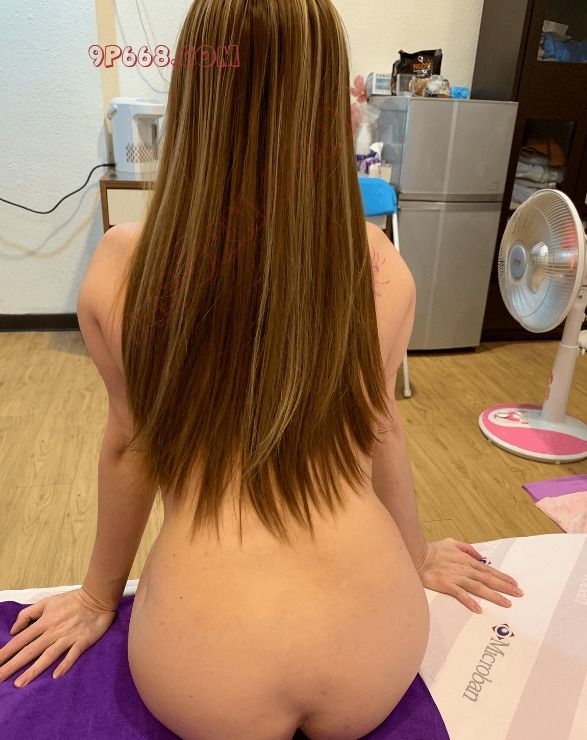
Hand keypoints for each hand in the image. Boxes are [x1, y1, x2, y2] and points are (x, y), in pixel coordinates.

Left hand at [0, 587, 116, 687]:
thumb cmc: (71, 600)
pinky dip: (65, 664)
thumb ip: (28, 614)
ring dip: (34, 670)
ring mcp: (68, 637)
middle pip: (30, 651)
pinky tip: (56, 675)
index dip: (6, 652)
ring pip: (48, 656)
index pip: (20, 640)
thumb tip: (14, 630)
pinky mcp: (82, 641)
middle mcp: (53, 632)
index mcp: (43, 622)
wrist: (97, 597)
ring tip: (19, 684)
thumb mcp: (47, 601)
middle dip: (12, 665)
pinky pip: (72, 654)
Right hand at [416, 538, 523, 613]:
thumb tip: (480, 556)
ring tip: (507, 603)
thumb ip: (467, 549)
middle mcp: (464, 569)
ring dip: (494, 595)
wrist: (417, 554)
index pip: (489, 570)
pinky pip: (460, 594)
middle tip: (519, 594)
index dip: (503, 577)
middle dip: (505, 586)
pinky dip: (469, 601)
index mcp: (466, 561)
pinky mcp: (446, 584)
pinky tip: (478, 609)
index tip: (515, 583)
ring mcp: (456, 577)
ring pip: (478, 587)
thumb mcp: (452, 543)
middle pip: (488, 579)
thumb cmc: (433, 550)